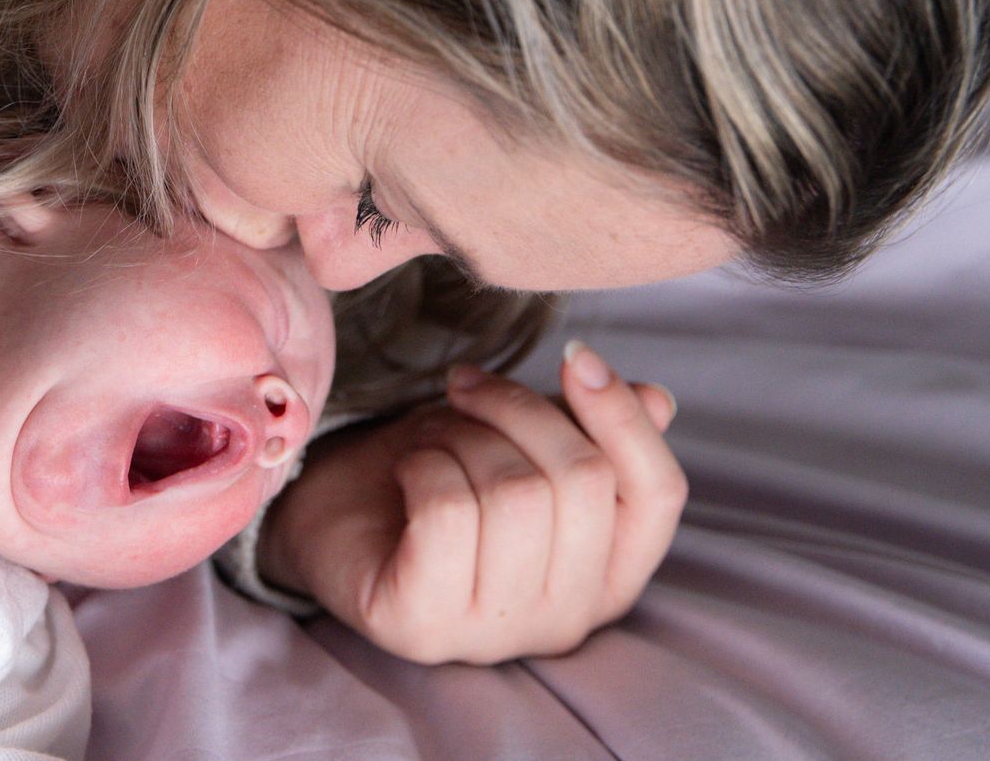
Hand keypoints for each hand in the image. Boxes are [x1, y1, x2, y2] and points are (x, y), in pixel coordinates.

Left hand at [256, 340, 684, 664]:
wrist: (330, 519)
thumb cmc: (434, 478)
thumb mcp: (517, 440)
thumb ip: (586, 430)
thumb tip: (659, 400)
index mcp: (607, 576)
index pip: (657, 495)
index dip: (624, 416)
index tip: (575, 356)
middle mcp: (564, 618)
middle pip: (583, 481)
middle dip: (518, 408)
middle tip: (466, 387)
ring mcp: (495, 634)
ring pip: (515, 493)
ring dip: (463, 437)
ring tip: (432, 440)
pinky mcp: (422, 626)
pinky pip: (449, 512)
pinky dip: (424, 465)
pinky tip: (407, 469)